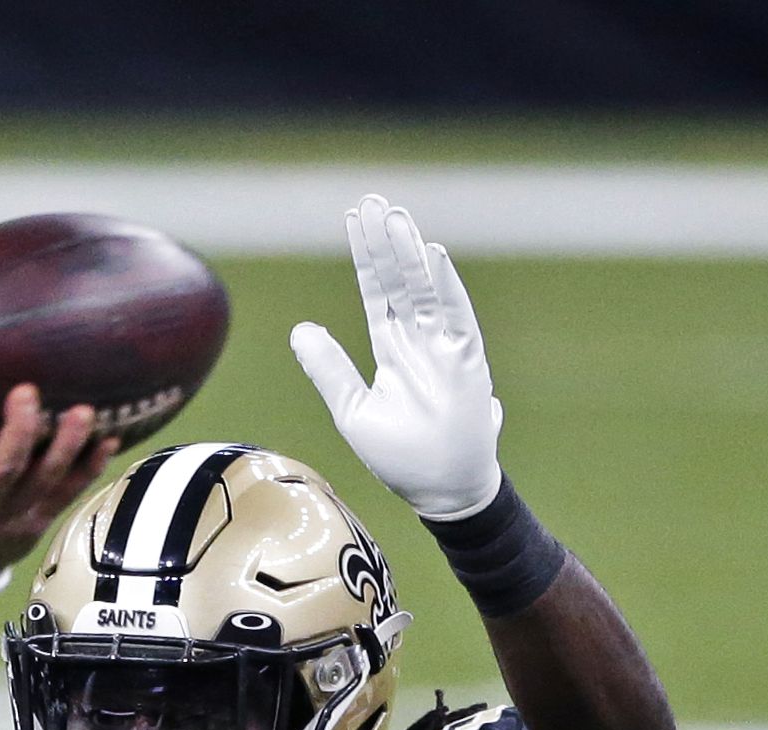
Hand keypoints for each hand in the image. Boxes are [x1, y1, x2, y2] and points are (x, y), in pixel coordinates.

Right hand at [0, 383, 112, 574]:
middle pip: (1, 472)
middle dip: (18, 433)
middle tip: (26, 393)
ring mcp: (14, 517)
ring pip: (45, 482)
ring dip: (66, 446)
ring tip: (83, 412)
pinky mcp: (41, 520)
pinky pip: (70, 493)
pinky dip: (92, 468)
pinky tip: (109, 440)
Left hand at [290, 194, 503, 521]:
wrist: (440, 489)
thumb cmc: (400, 455)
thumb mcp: (351, 409)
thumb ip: (329, 368)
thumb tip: (300, 329)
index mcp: (393, 349)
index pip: (378, 293)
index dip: (365, 258)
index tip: (355, 220)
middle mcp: (420, 341)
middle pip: (400, 281)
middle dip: (386, 243)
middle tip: (374, 202)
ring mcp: (445, 347)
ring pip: (424, 290)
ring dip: (409, 254)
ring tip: (394, 217)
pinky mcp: (467, 361)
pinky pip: (456, 316)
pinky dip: (445, 286)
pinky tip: (432, 255)